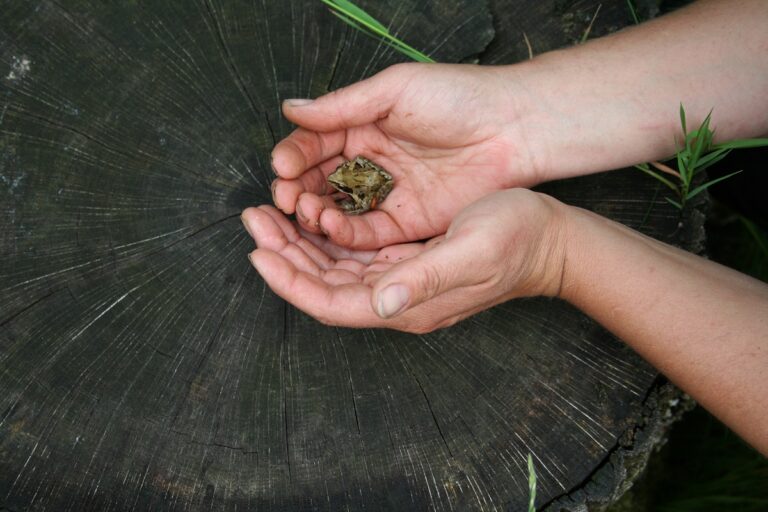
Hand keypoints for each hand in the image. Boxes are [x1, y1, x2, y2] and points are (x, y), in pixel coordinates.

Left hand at [242, 189, 566, 332]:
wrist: (547, 238)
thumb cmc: (516, 240)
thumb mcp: (473, 252)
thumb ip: (426, 279)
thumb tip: (381, 302)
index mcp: (406, 302)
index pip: (331, 302)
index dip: (290, 281)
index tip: (258, 251)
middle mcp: (396, 297)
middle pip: (323, 286)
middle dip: (284, 256)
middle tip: (255, 219)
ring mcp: (400, 281)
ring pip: (333, 270)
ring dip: (299, 245)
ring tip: (271, 214)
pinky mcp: (405, 263)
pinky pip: (352, 256)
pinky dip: (325, 237)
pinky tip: (311, 214)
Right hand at [269, 63, 539, 249]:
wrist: (513, 128)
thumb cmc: (458, 97)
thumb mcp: (395, 90)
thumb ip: (343, 106)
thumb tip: (291, 109)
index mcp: (362, 125)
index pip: (314, 144)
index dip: (294, 157)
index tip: (281, 167)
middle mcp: (369, 162)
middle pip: (320, 182)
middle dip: (298, 190)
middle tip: (285, 198)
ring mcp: (387, 194)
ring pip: (338, 210)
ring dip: (315, 214)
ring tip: (303, 212)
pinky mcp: (405, 222)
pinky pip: (367, 233)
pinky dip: (345, 233)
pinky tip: (330, 227)